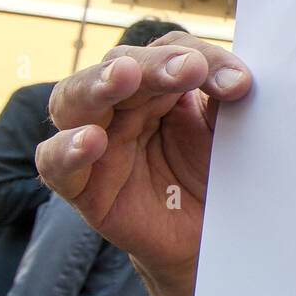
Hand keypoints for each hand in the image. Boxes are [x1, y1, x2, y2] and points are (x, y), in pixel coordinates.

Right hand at [34, 32, 252, 283]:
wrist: (209, 242)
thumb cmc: (215, 178)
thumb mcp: (230, 136)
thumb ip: (229, 104)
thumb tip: (240, 81)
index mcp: (160, 86)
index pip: (171, 53)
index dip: (203, 59)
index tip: (240, 83)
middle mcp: (122, 107)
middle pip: (120, 67)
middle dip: (152, 65)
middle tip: (188, 66)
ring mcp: (97, 144)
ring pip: (75, 100)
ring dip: (99, 85)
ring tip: (123, 76)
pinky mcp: (81, 187)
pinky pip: (55, 164)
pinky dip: (66, 149)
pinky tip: (90, 140)